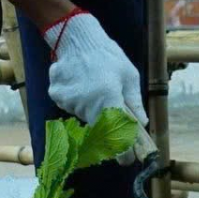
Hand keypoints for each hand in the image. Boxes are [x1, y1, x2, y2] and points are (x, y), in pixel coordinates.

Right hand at [42, 8, 150, 162]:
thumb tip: (141, 124)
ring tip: (94, 86)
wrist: (77, 36)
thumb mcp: (129, 75)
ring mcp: (69, 100)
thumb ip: (134, 102)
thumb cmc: (108, 55)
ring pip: (84, 116)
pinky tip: (81, 84)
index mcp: (108, 98)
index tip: (127, 160)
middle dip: (108, 124)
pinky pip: (71, 106)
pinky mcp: (57, 96)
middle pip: (99, 127)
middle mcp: (87, 103)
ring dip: (92, 109)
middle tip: (111, 107)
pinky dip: (77, 100)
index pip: (116, 136)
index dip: (122, 152)